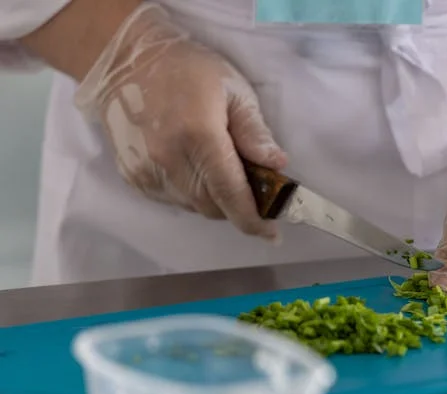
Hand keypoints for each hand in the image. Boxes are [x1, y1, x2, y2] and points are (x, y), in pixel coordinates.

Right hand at [73, 3, 283, 239]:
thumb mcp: (233, 90)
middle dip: (238, 207)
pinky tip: (195, 168)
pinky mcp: (132, 175)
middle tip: (254, 192)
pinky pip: (173, 200)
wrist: (124, 59)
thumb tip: (277, 166)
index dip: (254, 220)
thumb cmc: (187, 68)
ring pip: (193, 207)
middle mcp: (168, 159)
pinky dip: (191, 193)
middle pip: (213, 208)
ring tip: (222, 173)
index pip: (231, 194)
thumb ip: (254, 132)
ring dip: (214, 200)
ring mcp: (145, 170)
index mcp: (198, 135)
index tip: (272, 235)